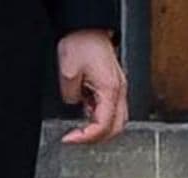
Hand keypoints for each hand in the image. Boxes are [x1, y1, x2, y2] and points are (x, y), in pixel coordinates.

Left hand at [57, 30, 127, 144]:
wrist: (87, 28)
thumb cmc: (82, 43)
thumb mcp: (68, 73)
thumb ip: (70, 97)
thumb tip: (74, 105)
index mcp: (110, 90)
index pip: (102, 126)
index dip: (85, 137)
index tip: (70, 139)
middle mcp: (118, 91)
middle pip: (115, 129)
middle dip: (95, 139)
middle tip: (77, 138)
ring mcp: (118, 89)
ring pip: (116, 122)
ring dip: (99, 130)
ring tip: (81, 128)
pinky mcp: (113, 87)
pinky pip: (111, 111)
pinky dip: (100, 119)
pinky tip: (86, 115)